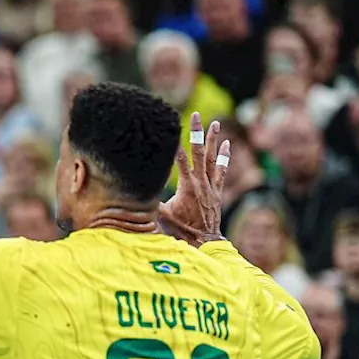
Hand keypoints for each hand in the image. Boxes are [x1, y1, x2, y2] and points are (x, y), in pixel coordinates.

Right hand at [158, 112, 229, 245]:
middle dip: (197, 133)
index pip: (181, 160)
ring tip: (215, 123)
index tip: (172, 129)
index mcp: (187, 187)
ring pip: (213, 159)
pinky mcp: (217, 192)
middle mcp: (201, 183)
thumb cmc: (181, 231)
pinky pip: (222, 171)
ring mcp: (211, 187)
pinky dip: (224, 158)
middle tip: (198, 115)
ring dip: (214, 140)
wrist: (204, 243)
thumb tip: (131, 196)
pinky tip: (227, 145)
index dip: (176, 145)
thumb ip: (150, 204)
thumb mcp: (162, 217)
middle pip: (199, 153)